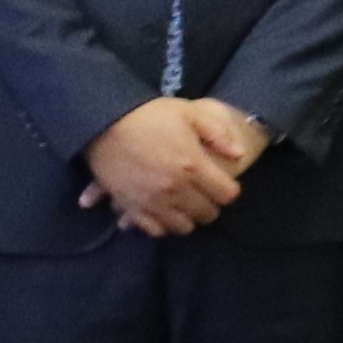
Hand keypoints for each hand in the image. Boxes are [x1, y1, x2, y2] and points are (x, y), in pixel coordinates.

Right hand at [78, 97, 253, 237]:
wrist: (103, 123)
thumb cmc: (148, 115)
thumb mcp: (189, 112)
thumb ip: (218, 133)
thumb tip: (239, 154)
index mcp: (193, 166)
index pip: (227, 195)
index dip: (227, 189)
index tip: (219, 182)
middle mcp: (176, 189)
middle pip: (207, 214)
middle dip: (209, 203)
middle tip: (201, 191)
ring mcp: (154, 202)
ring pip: (184, 227)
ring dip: (187, 216)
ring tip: (182, 202)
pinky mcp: (133, 208)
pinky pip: (156, 230)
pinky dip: (162, 224)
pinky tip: (161, 210)